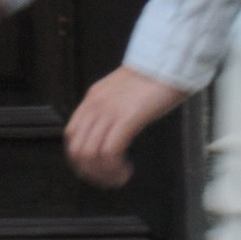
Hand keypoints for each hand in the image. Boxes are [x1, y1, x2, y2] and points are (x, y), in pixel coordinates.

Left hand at [64, 65, 186, 188]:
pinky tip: (126, 170)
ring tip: (119, 177)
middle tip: (109, 178)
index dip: (80, 158)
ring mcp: (109, 111)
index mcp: (93, 98)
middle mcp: (95, 105)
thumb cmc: (154, 78)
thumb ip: (113, 109)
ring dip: (104, 174)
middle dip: (91, 172)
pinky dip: (115, 169)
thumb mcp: (123, 92)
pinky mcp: (126, 118)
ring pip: (90, 155)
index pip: (71, 135)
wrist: (169, 61)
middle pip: (77, 150)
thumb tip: (112, 133)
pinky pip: (109, 152)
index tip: (97, 168)